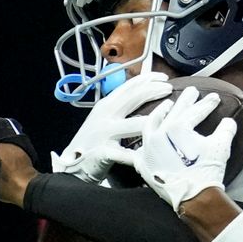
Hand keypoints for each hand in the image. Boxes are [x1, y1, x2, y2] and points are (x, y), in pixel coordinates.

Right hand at [51, 72, 172, 182]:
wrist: (72, 164)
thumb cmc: (94, 141)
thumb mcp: (106, 117)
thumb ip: (122, 107)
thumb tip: (145, 95)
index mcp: (107, 105)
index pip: (129, 87)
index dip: (147, 79)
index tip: (164, 78)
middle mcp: (105, 115)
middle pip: (133, 98)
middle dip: (154, 91)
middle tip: (170, 89)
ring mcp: (103, 133)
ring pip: (132, 124)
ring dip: (152, 120)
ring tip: (167, 117)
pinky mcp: (103, 152)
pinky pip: (123, 153)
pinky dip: (136, 154)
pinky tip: (149, 154)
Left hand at [133, 86, 236, 210]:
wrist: (194, 198)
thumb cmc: (207, 170)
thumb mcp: (221, 146)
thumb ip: (226, 129)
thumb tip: (229, 122)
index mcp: (176, 128)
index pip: (194, 111)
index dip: (206, 103)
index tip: (214, 97)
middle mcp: (158, 135)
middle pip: (173, 113)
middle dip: (185, 101)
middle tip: (192, 91)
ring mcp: (147, 150)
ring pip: (151, 125)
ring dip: (161, 113)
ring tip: (168, 105)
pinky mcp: (143, 164)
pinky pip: (141, 148)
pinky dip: (146, 140)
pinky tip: (150, 136)